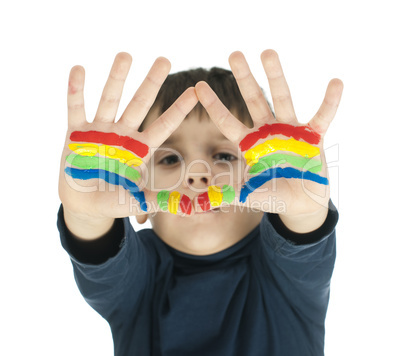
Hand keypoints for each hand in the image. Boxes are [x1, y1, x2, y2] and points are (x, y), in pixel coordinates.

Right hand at [59, 53, 197, 233]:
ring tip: (126, 55)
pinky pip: (76, 108)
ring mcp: (99, 131)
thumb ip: (156, 200)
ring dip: (117, 78)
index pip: (163, 125)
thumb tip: (184, 205)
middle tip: (165, 60)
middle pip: (140, 104)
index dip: (179, 109)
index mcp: (140, 148)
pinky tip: (79, 69)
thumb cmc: (112, 201)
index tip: (196, 91)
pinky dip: (76, 90)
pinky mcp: (75, 133)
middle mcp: (122, 135)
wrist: (83, 204)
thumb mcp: (135, 202)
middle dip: (151, 83)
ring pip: (110, 99)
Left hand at [195, 50, 342, 229]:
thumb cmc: (274, 196)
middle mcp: (268, 132)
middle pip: (254, 100)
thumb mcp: (252, 195)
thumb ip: (233, 194)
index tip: (198, 86)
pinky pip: (323, 116)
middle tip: (233, 53)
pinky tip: (335, 82)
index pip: (228, 121)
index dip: (214, 105)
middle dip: (244, 78)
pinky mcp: (313, 135)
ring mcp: (291, 130)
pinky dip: (330, 102)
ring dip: (275, 76)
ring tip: (267, 51)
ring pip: (283, 98)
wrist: (302, 202)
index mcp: (250, 144)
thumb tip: (208, 200)